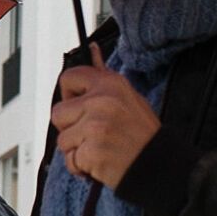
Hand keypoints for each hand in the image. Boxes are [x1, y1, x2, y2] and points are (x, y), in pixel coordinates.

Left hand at [49, 52, 159, 190]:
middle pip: (58, 113)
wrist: (158, 164)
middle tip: (94, 134)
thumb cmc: (141, 133)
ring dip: (77, 150)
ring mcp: (96, 127)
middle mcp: (101, 101)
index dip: (69, 96)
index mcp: (110, 83)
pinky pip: (71, 161)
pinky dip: (81, 167)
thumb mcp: (128, 96)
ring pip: (62, 140)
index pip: (68, 78)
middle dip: (70, 128)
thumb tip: (92, 48)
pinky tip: (101, 163)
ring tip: (101, 149)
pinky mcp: (92, 151)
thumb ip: (103, 76)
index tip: (80, 108)